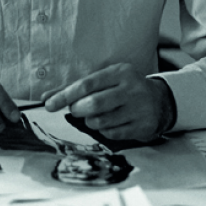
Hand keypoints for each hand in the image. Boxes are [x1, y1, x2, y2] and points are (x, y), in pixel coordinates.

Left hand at [43, 63, 175, 141]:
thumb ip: (75, 88)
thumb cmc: (123, 89)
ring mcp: (139, 108)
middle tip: (75, 111)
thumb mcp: (104, 81)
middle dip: (77, 110)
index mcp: (120, 72)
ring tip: (94, 116)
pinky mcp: (143, 126)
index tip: (49, 105)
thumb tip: (45, 98)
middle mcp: (131, 88)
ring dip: (90, 122)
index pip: (86, 84)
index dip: (65, 95)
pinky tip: (110, 123)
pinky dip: (104, 131)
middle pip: (93, 104)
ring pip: (101, 121)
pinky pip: (112, 133)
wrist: (160, 101)